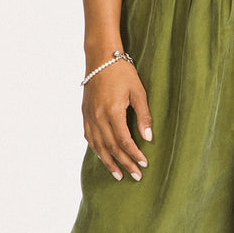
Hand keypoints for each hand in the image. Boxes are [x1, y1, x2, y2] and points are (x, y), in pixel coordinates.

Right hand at [82, 60, 151, 180]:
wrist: (100, 57)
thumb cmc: (122, 72)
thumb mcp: (138, 91)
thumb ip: (143, 116)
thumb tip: (148, 138)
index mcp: (113, 111)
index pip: (124, 141)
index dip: (134, 155)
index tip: (144, 164)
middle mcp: (98, 116)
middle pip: (111, 147)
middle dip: (124, 163)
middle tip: (136, 176)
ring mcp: (89, 115)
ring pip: (98, 146)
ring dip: (109, 162)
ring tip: (119, 175)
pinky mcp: (85, 113)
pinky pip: (89, 137)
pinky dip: (97, 150)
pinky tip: (104, 157)